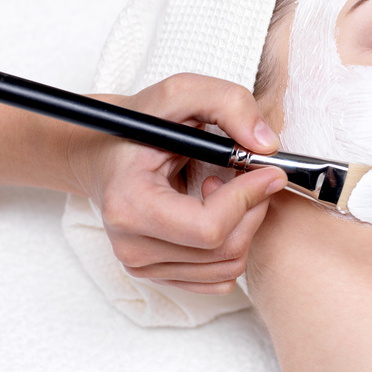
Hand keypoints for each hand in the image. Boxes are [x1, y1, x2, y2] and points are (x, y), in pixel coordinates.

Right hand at [69, 73, 286, 294]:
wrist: (102, 151)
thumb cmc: (140, 123)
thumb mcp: (181, 93)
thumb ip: (229, 104)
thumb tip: (266, 145)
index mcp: (130, 205)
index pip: (209, 228)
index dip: (249, 198)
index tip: (270, 170)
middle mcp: (131, 246)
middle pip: (224, 250)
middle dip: (254, 210)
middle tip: (253, 176)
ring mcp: (143, 266)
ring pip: (227, 267)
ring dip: (244, 226)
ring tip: (223, 190)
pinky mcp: (157, 275)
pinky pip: (218, 278)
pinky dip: (232, 246)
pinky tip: (215, 214)